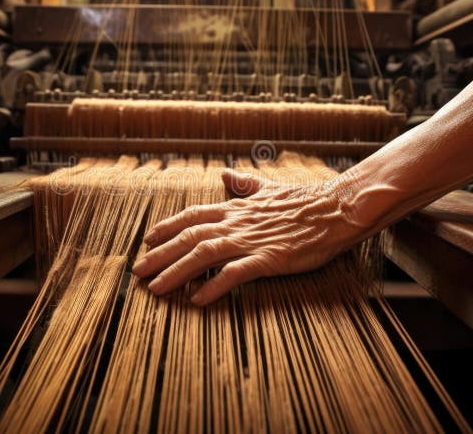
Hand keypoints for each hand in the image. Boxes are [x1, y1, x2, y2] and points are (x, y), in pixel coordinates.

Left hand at [132, 169, 367, 305]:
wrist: (335, 209)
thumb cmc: (304, 201)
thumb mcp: (269, 187)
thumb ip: (245, 184)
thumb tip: (226, 173)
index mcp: (236, 207)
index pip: (192, 215)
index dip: (167, 227)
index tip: (147, 239)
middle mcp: (236, 222)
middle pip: (188, 237)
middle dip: (160, 254)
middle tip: (137, 271)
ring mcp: (250, 240)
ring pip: (203, 254)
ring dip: (176, 271)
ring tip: (156, 288)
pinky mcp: (267, 258)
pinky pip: (234, 274)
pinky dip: (214, 286)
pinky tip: (198, 300)